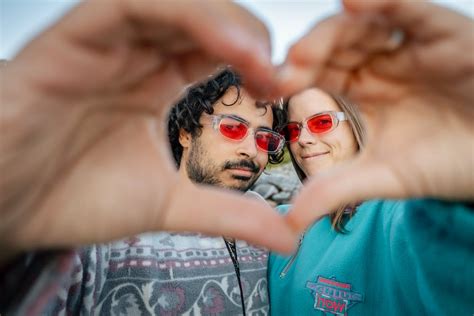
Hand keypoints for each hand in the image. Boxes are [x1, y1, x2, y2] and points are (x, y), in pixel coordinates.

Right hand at [0, 0, 295, 256]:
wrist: (8, 205)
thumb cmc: (77, 195)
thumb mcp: (170, 205)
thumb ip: (229, 214)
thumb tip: (287, 236)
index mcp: (161, 82)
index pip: (222, 50)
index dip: (261, 62)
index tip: (287, 90)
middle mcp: (139, 54)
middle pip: (208, 17)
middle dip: (251, 38)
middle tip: (279, 75)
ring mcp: (109, 41)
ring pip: (175, 2)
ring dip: (225, 22)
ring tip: (258, 60)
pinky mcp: (76, 36)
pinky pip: (129, 4)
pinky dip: (181, 13)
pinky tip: (217, 42)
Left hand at [275, 0, 473, 230]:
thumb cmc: (446, 164)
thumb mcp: (383, 177)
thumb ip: (334, 191)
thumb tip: (286, 225)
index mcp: (358, 91)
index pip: (316, 73)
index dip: (294, 76)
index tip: (273, 86)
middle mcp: (376, 63)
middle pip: (332, 44)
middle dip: (309, 52)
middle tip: (290, 66)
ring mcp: (406, 45)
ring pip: (362, 23)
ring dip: (333, 31)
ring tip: (308, 48)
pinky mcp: (442, 31)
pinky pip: (409, 10)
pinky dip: (383, 1)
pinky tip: (354, 1)